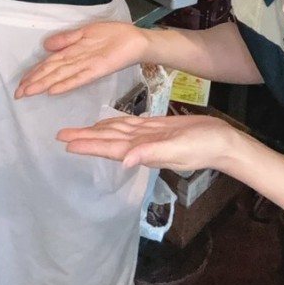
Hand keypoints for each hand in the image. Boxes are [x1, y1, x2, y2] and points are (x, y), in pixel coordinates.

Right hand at [15, 21, 142, 97]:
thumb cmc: (112, 35)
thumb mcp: (85, 32)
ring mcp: (87, 66)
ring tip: (29, 92)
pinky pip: (80, 78)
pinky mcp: (98, 69)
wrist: (135, 39)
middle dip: (34, 83)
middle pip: (51, 72)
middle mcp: (77, 62)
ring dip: (44, 85)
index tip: (20, 84)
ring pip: (61, 76)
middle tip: (17, 94)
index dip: (34, 73)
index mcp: (72, 53)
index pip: (49, 65)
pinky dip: (66, 84)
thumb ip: (66, 39)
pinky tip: (54, 90)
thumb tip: (44, 45)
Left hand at [57, 112, 239, 171]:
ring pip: (115, 133)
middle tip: (61, 135)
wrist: (223, 141)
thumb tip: (124, 161)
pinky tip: (107, 123)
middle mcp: (141, 145)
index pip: (109, 147)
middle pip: (107, 140)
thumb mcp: (177, 149)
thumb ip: (150, 153)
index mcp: (143, 151)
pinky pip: (129, 126)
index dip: (88, 145)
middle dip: (84, 138)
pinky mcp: (156, 129)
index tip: (66, 143)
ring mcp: (148, 137)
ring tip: (76, 131)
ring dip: (95, 132)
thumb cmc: (203, 146)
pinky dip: (114, 124)